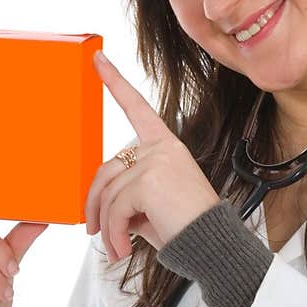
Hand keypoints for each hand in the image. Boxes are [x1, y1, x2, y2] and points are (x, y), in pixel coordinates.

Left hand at [86, 51, 220, 262]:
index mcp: (166, 146)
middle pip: (106, 168)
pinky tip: (124, 247)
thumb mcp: (153, 203)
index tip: (98, 59)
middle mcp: (161, 148)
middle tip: (94, 230)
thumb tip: (95, 205)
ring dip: (107, 225)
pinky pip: (115, 208)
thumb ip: (127, 192)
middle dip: (94, 203)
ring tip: (117, 246)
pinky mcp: (148, 181)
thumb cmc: (186, 227)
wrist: (211, 244)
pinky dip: (114, 232)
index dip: (114, 81)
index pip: (137, 107)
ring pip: (108, 192)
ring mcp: (155, 161)